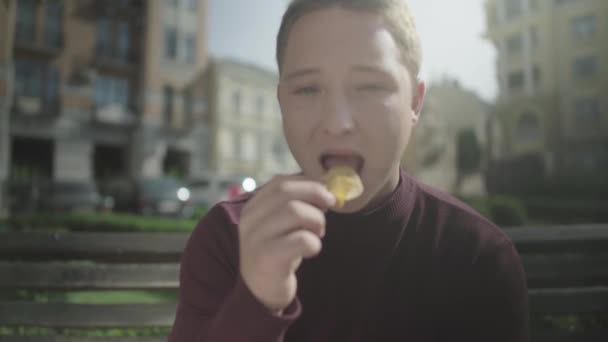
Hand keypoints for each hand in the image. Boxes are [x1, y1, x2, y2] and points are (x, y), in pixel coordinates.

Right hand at [238, 175, 334, 312]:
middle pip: (286, 192)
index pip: (279, 182)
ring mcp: (256, 239)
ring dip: (316, 220)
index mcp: (253, 207)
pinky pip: (301, 239)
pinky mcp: (268, 258)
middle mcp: (250, 220)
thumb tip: (326, 190)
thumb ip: (294, 205)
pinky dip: (314, 242)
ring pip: (294, 211)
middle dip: (315, 196)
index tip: (326, 192)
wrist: (260, 292)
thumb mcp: (280, 225)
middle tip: (329, 208)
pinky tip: (312, 250)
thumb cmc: (277, 253)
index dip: (307, 183)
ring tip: (318, 233)